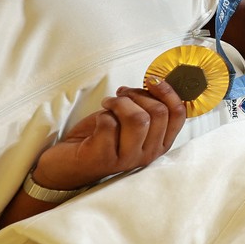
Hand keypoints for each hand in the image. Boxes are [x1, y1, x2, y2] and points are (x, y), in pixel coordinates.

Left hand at [29, 81, 186, 191]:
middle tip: (121, 94)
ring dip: (120, 103)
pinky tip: (98, 121)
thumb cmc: (99, 138)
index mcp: (160, 143)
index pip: (178, 115)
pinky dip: (102, 115)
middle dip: (137, 95)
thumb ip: (146, 108)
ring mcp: (127, 159)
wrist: (66, 163)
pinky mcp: (104, 158)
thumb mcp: (130, 122)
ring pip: (138, 119)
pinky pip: (110, 124)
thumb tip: (156, 81)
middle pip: (159, 113)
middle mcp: (148, 154)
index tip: (152, 80)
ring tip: (109, 104)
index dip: (167, 92)